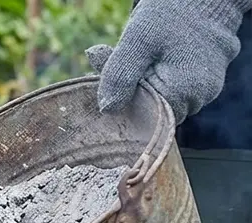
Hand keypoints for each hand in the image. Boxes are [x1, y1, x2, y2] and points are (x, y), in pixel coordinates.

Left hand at [87, 0, 246, 124]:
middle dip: (134, 91)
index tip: (110, 75)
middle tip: (124, 60)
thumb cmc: (171, 15)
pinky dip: (160, 76)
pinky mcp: (206, 80)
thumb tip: (107, 109)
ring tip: (143, 55)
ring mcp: (206, 90)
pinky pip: (175, 88)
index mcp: (184, 93)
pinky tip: (154, 58)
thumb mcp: (137, 42)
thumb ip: (120, 75)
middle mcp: (199, 98)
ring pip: (163, 99)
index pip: (143, 117)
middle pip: (154, 110)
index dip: (123, 100)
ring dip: (146, 83)